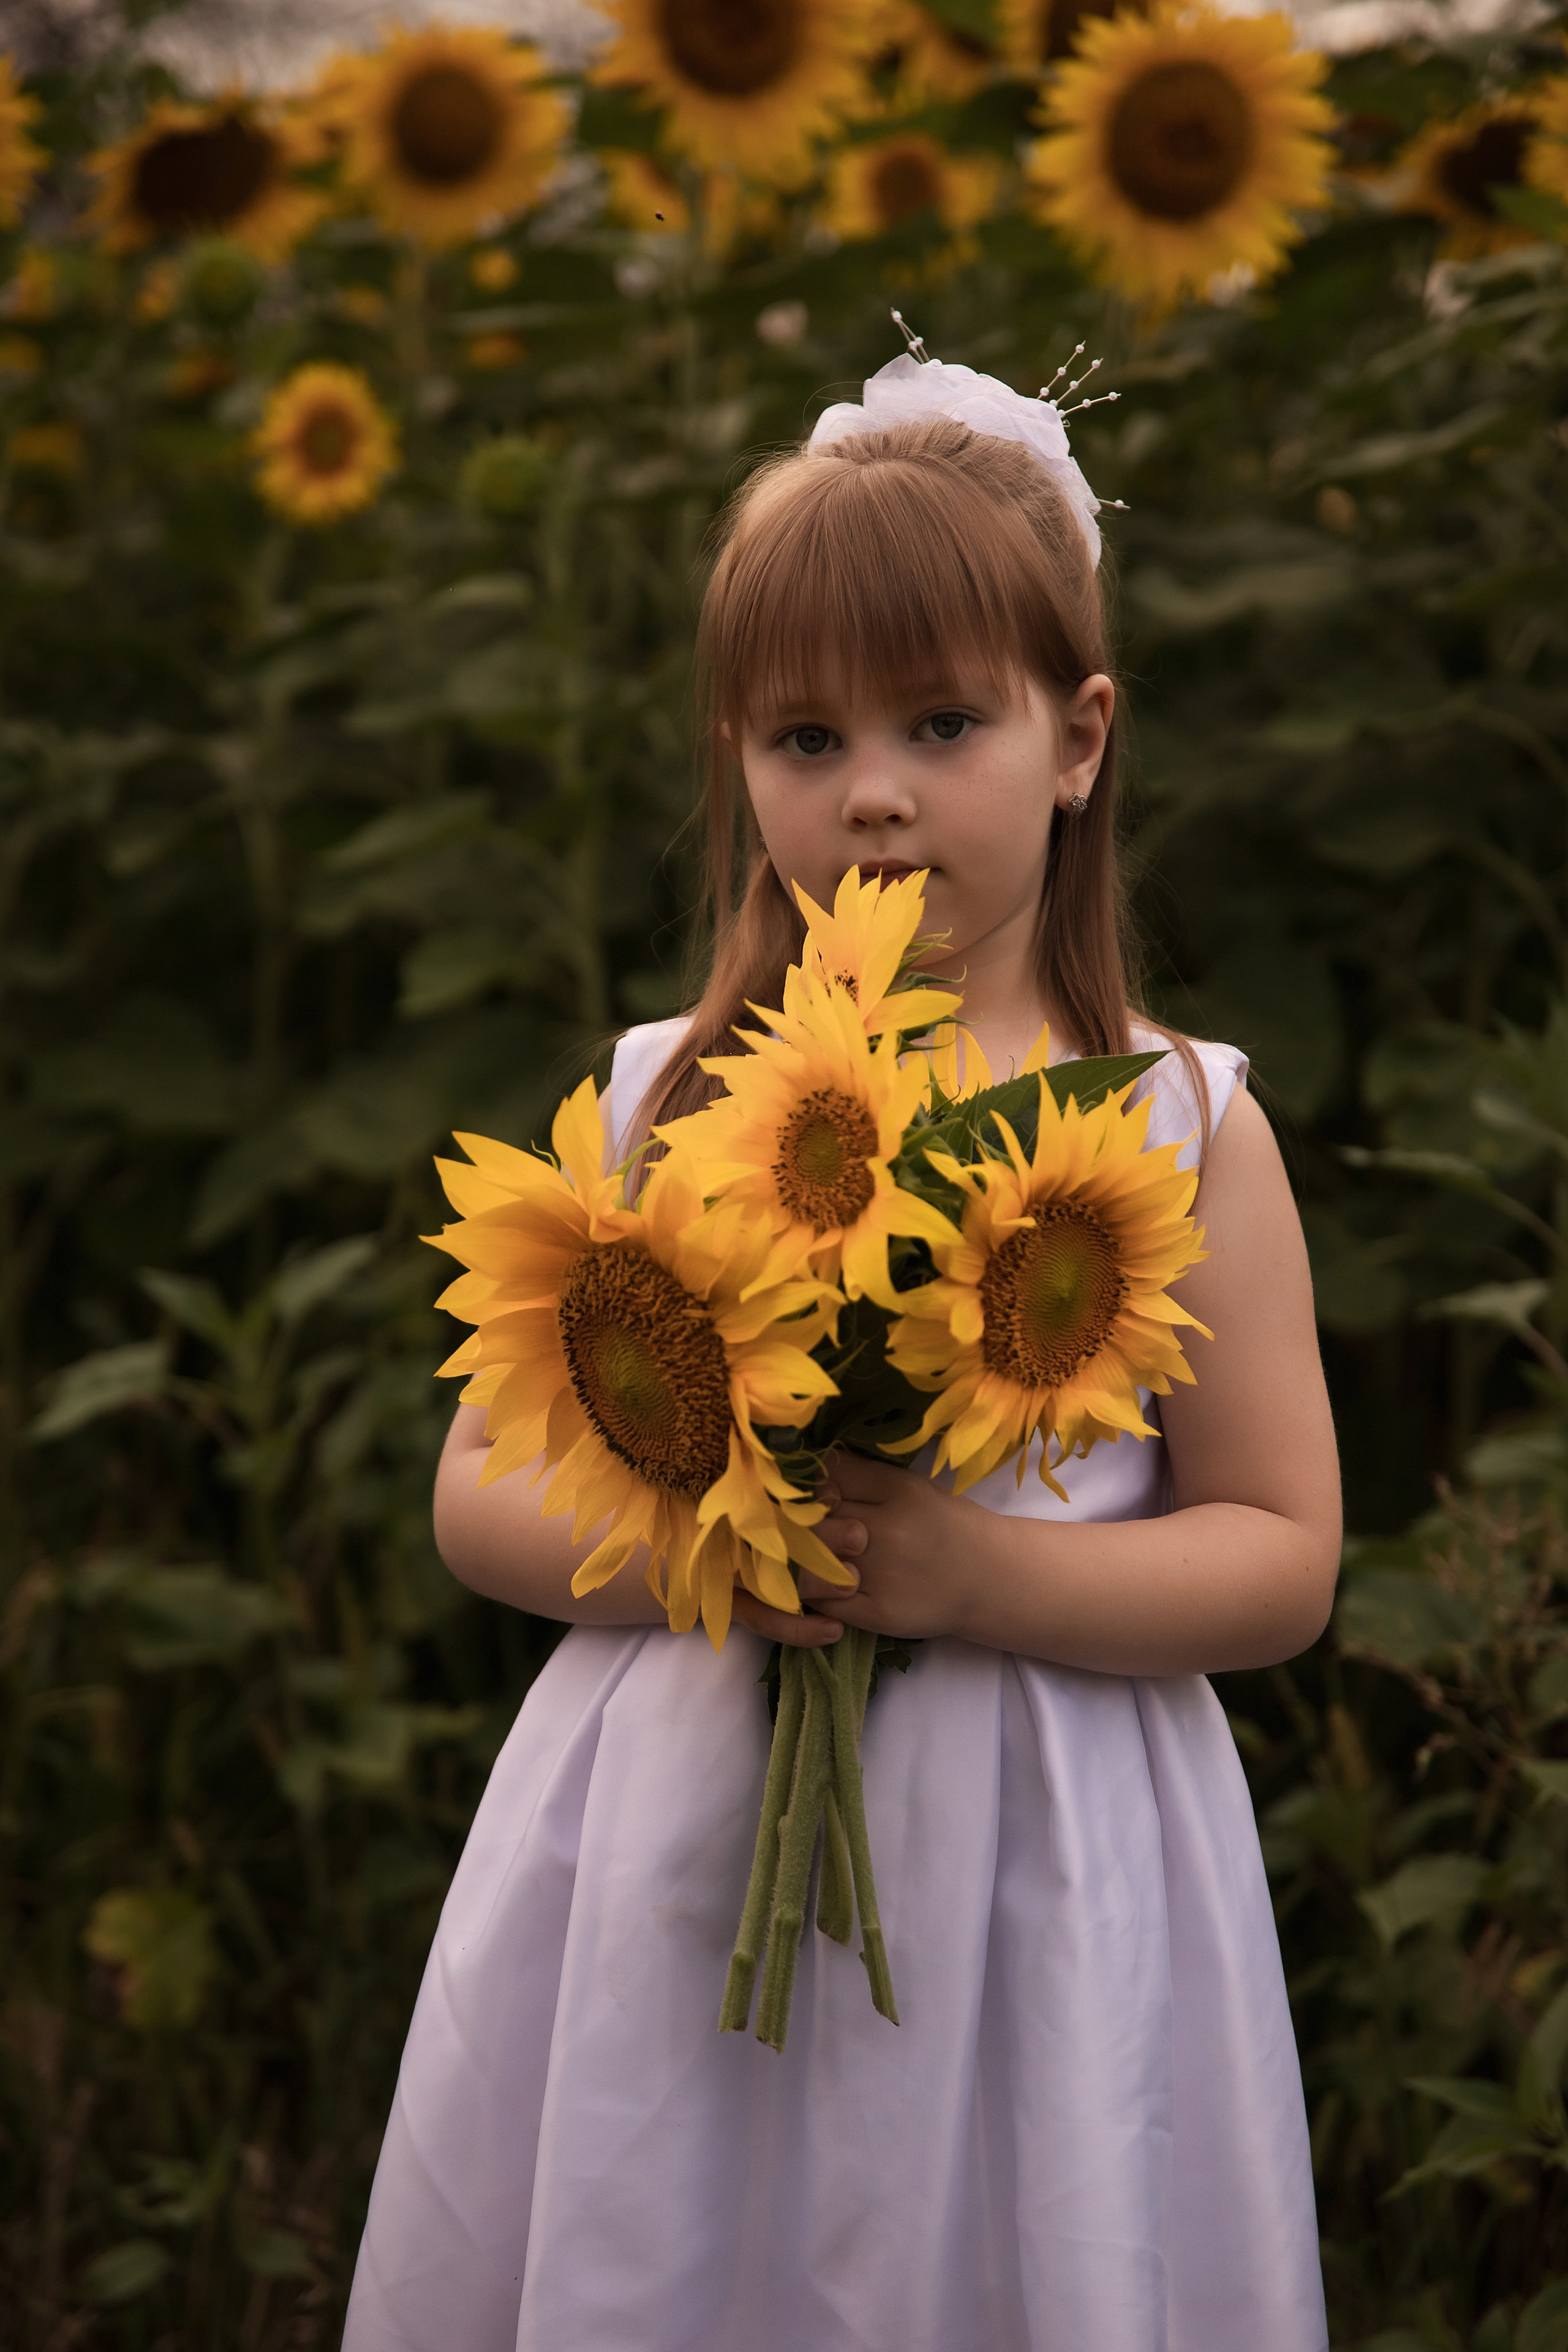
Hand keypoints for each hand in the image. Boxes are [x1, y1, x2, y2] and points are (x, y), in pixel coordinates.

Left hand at [729, 1452, 987, 1648]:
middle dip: (792, 1523)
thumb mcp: (906, 1485)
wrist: (987, 1577)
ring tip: (799, 1557)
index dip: (804, 1484)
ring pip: (809, 1565)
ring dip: (797, 1561)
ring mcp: (884, 1576)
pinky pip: (823, 1602)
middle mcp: (889, 1532)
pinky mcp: (879, 1613)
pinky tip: (817, 1583)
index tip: (798, 1490)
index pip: (827, 1478)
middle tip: (785, 1525)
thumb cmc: (940, 1523)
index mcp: (897, 1491)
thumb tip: (803, 1460)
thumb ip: (858, 1473)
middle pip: (812, 1521)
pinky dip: (812, 1593)